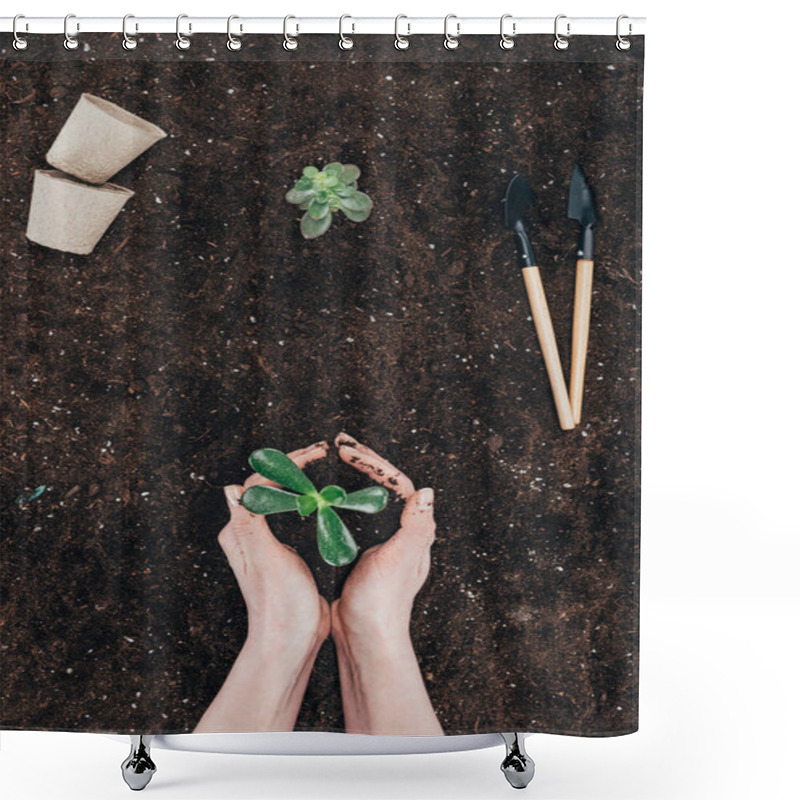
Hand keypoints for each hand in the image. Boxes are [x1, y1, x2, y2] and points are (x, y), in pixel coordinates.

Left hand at [193, 441, 329, 732]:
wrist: (291, 642)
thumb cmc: (279, 605)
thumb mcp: (267, 560)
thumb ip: (250, 524)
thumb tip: (231, 489)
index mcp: (241, 532)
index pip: (258, 484)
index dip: (285, 464)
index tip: (313, 455)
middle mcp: (249, 535)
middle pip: (267, 487)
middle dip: (292, 465)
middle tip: (320, 453)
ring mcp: (265, 544)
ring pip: (279, 499)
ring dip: (298, 480)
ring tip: (320, 467)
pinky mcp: (282, 554)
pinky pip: (290, 517)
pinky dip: (305, 501)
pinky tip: (321, 502)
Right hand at [331, 432, 434, 643]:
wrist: (368, 636)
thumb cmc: (384, 600)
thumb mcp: (400, 559)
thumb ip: (416, 526)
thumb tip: (427, 492)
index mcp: (414, 529)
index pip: (397, 481)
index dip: (374, 462)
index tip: (347, 450)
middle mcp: (405, 532)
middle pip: (387, 484)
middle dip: (365, 459)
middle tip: (340, 441)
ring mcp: (387, 541)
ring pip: (373, 496)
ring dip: (357, 473)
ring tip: (338, 454)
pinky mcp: (369, 552)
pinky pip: (360, 513)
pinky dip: (346, 496)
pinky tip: (331, 495)